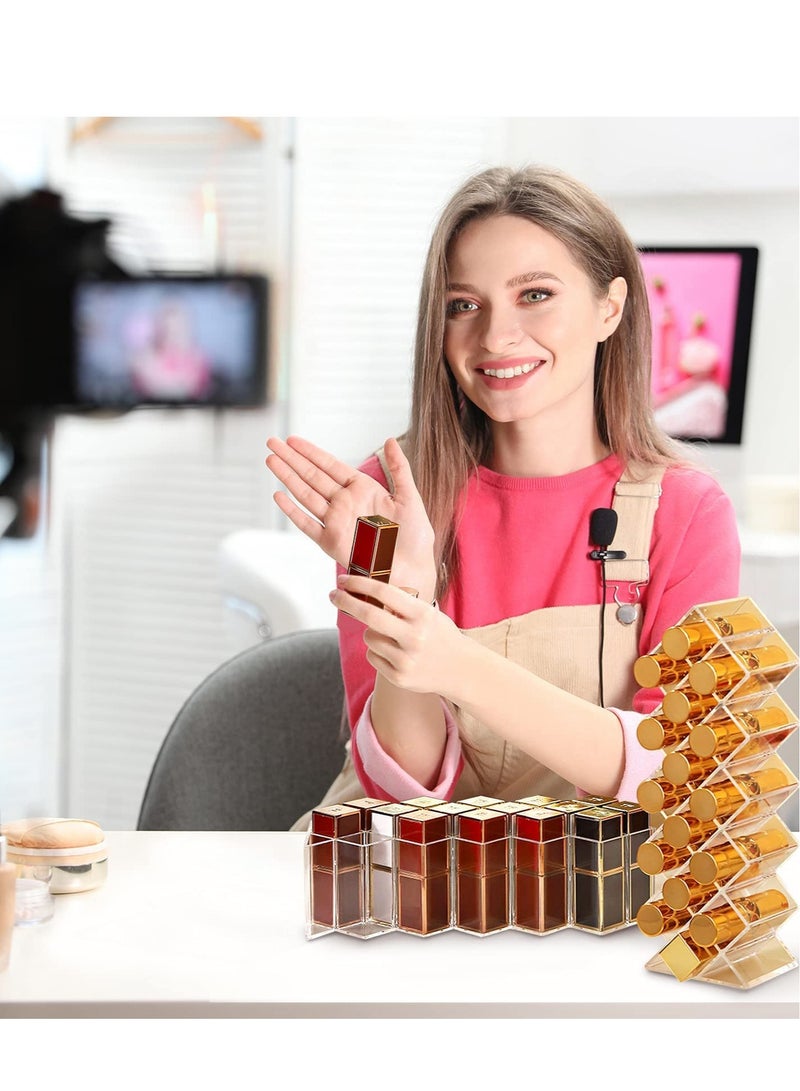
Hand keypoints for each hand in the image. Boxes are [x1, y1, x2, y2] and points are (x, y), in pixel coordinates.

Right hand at [265, 435, 436, 599]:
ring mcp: (336, 522)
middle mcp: (346, 504)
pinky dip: (293, 511)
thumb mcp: (410, 497)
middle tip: (272, 443)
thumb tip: (390, 440)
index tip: (292, 440)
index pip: (330, 465)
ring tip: (271, 460)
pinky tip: (279, 496)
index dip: (311, 452)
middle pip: (312, 476)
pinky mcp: (331, 543)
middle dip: (291, 459)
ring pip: (305, 495)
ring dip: (287, 477)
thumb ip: (399, 468)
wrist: (413, 570)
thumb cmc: (414, 539)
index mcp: (363, 490)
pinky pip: (307, 524)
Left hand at [330, 573, 463, 695]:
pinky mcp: (399, 677)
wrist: (462, 669)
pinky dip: (378, 652)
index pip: (384, 592)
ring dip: (372, 633)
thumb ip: (401, 605)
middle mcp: (414, 636)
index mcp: (422, 614)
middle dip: (346, 602)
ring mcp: (406, 659)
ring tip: (393, 637)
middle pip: (368, 615)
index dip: (359, 583)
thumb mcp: (427, 613)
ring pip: (369, 637)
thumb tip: (362, 590)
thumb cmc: (439, 634)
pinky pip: (372, 656)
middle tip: (333, 594)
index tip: (343, 579)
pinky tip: (396, 654)